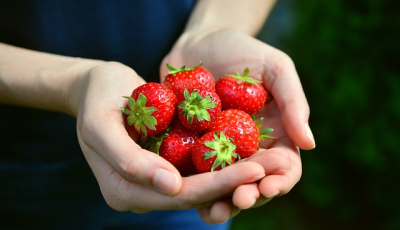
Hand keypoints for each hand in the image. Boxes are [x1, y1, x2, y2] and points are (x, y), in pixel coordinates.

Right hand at [71, 62, 265, 214]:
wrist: (97, 86)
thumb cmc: (96, 99)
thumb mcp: (101, 125)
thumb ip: (129, 160)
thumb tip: (171, 187)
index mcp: (124, 191)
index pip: (179, 195)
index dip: (217, 185)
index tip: (254, 170)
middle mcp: (143, 193)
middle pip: (197, 194)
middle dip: (236, 182)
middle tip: (273, 166)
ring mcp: (157, 180)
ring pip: (203, 183)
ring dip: (237, 174)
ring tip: (272, 162)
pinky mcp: (167, 163)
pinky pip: (199, 167)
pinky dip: (224, 161)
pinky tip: (252, 150)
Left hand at [161, 29, 314, 222]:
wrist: (199, 43)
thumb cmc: (243, 51)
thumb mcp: (275, 68)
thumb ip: (294, 103)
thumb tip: (309, 144)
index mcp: (273, 135)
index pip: (284, 167)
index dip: (279, 181)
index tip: (268, 187)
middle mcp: (247, 149)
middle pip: (253, 182)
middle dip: (248, 196)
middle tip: (238, 202)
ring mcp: (217, 151)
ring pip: (222, 186)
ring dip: (220, 202)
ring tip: (212, 212)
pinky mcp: (189, 148)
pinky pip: (192, 171)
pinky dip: (190, 186)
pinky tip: (183, 194)